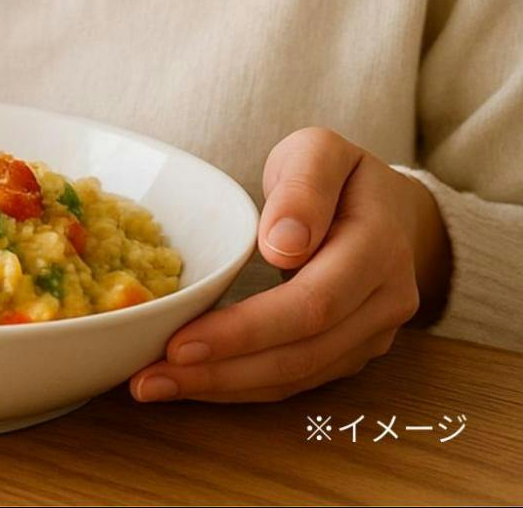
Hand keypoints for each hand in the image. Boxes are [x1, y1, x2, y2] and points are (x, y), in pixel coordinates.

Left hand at [130, 127, 451, 402]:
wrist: (388, 207)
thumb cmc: (339, 174)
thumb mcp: (319, 152)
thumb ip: (304, 188)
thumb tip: (283, 244)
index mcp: (378, 248)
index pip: (313, 303)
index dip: (247, 330)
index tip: (182, 341)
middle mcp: (384, 301)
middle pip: (303, 352)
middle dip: (222, 369)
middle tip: (150, 377)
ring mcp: (372, 334)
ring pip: (298, 376)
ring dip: (224, 387)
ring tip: (153, 386)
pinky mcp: (350, 352)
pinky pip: (296, 379)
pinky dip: (241, 386)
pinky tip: (190, 384)